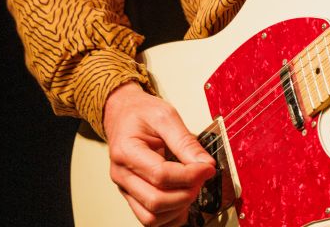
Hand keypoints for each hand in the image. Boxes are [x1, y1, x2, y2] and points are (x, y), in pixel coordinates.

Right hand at [103, 81, 215, 226]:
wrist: (123, 113)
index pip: (160, 175)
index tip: (207, 168)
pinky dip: (169, 216)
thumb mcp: (165, 115)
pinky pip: (149, 218)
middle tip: (201, 178)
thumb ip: (185, 141)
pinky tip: (182, 201)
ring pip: (151, 217)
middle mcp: (122, 174)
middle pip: (155, 201)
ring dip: (177, 208)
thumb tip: (205, 163)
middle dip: (185, 194)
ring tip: (192, 188)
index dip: (189, 175)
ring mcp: (125, 188)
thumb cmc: (140, 113)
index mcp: (126, 150)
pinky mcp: (132, 195)